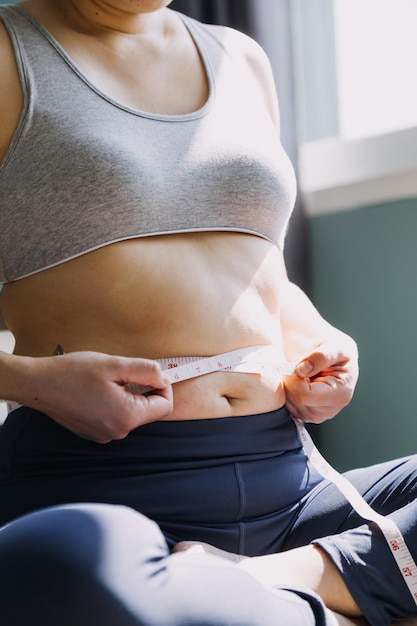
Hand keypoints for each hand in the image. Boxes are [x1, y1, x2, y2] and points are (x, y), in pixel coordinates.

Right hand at [19, 351, 172, 442]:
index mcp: (126, 417)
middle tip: (122, 372)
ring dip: (126, 394)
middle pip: (148, 410)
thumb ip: (145, 371)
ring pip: (131, 412)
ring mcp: (104, 435)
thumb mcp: (114, 364)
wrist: (37, 384)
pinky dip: (113, 402)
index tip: (150, 372)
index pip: (165, 406)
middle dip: (142, 389)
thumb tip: (164, 378)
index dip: (163, 386)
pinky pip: (115, 417)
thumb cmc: (73, 372)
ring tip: (105, 380)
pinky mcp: (93, 432)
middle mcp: (117, 432)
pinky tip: (95, 390)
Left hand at [284, 337, 358, 423]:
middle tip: (303, 366)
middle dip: (292, 379)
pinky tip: (300, 381)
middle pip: (293, 398)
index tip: (299, 363)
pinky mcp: (305, 415)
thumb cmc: (337, 351)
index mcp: (339, 395)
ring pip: (287, 402)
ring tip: (304, 373)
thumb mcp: (335, 346)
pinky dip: (288, 390)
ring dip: (289, 384)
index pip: (303, 395)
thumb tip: (301, 370)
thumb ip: (320, 357)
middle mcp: (328, 410)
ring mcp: (315, 415)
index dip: (294, 378)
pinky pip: (286, 404)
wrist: (335, 359)